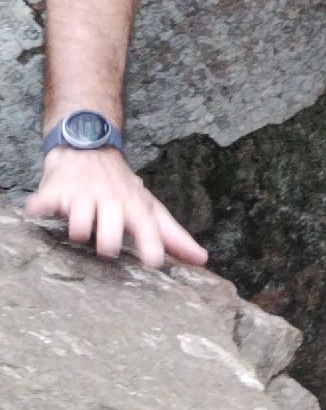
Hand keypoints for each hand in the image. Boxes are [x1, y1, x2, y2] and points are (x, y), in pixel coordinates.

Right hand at [25, 147, 207, 269]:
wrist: (90, 148)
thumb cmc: (122, 188)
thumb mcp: (149, 207)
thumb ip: (173, 236)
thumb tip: (202, 259)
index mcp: (134, 208)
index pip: (147, 227)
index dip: (151, 244)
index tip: (155, 261)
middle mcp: (110, 202)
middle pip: (112, 225)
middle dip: (110, 239)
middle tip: (110, 249)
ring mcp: (83, 195)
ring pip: (81, 218)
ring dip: (80, 228)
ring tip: (80, 232)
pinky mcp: (57, 191)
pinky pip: (46, 201)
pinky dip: (40, 207)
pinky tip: (38, 212)